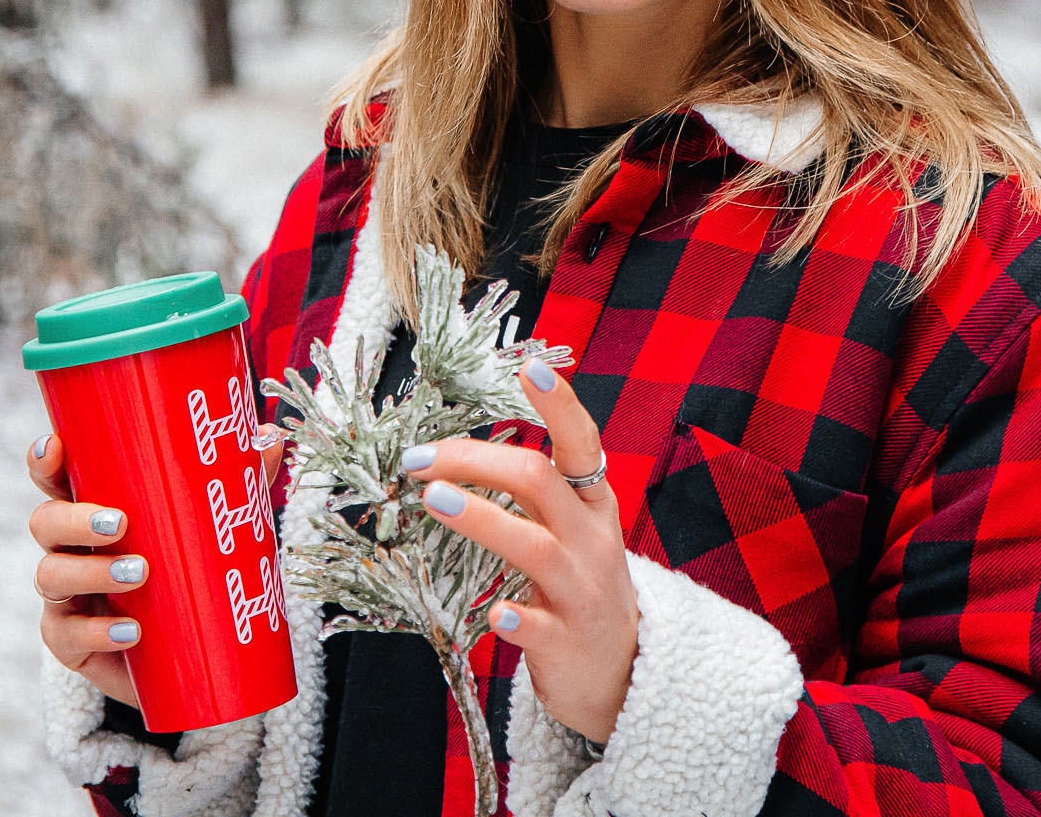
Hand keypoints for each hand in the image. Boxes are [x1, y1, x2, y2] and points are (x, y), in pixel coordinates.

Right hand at [28, 427, 288, 708]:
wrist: (186, 656)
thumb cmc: (191, 571)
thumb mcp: (216, 527)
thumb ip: (240, 484)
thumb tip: (270, 440)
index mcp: (94, 508)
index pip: (56, 479)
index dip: (45, 461)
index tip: (56, 448)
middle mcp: (70, 548)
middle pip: (45, 522)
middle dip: (75, 519)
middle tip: (120, 523)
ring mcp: (66, 597)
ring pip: (50, 576)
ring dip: (91, 572)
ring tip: (139, 574)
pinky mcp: (71, 642)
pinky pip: (66, 635)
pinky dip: (97, 632)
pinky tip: (130, 632)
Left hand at [404, 363, 636, 744]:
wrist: (622, 671)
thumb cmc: (579, 585)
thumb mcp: (575, 528)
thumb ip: (536, 490)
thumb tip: (460, 449)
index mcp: (592, 503)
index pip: (581, 441)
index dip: (558, 404)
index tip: (527, 368)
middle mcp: (592, 539)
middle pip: (540, 482)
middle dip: (476, 461)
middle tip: (418, 457)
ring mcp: (581, 592)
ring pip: (535, 546)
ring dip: (482, 519)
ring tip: (433, 500)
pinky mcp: (565, 642)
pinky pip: (539, 627)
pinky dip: (514, 617)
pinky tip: (491, 613)